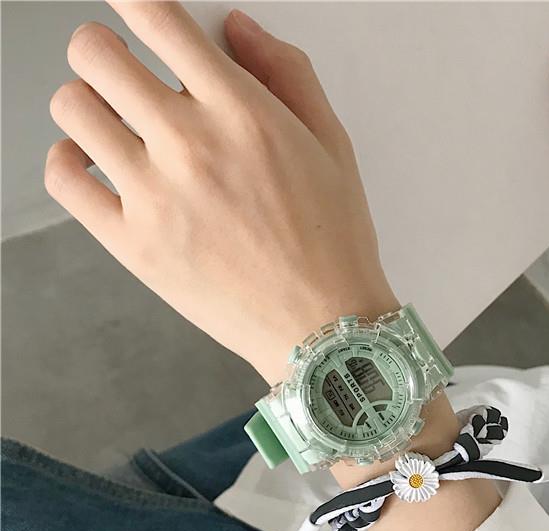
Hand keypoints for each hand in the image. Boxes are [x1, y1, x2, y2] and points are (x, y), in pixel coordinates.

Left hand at [45, 3, 397, 384]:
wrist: (322, 330)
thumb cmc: (334, 245)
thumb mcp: (334, 146)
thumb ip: (287, 74)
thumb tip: (238, 30)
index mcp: (242, 112)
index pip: (158, 18)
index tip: (130, 5)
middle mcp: (190, 145)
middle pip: (96, 54)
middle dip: (105, 50)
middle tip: (123, 70)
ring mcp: (155, 196)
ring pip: (72, 110)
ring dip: (87, 102)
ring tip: (114, 123)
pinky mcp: (133, 245)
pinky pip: (65, 179)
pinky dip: (68, 160)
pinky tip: (93, 164)